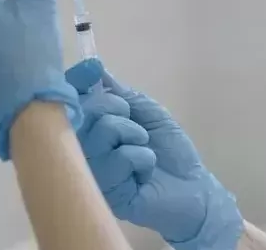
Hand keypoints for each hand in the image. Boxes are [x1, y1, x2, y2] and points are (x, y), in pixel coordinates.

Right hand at [67, 60, 242, 249]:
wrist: (192, 186)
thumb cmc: (170, 150)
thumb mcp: (149, 114)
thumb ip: (122, 94)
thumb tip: (97, 70)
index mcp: (94, 131)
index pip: (72, 104)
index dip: (76, 85)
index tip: (90, 72)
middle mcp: (87, 151)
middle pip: (82, 114)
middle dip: (112, 106)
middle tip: (132, 118)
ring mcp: (95, 174)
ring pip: (100, 135)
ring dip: (131, 133)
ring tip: (144, 145)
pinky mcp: (107, 195)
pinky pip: (118, 160)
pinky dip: (141, 157)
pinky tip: (146, 171)